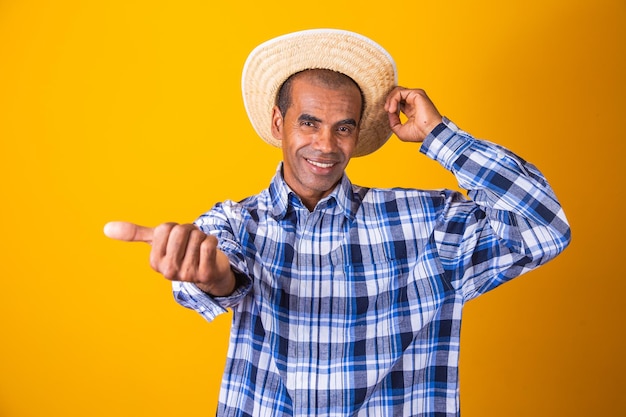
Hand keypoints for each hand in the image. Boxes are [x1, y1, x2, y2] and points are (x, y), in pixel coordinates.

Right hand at [103, 221, 235, 295]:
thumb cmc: (183, 252)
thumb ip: (135, 234)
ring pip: (196, 237)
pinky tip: (211, 250)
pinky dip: (213, 241)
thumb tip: (106, 228)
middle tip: (192, 242)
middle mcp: (168, 271)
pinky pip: (209, 245)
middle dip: (190, 231)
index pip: (165, 228)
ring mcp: (187, 275)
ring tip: (201, 248)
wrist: (210, 270)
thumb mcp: (158, 242)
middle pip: (180, 231)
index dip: (175, 228)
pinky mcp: (205, 274)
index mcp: (155, 262)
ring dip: (202, 237)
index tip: (179, 240)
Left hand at [384, 87, 442, 142]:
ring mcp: (415, 97)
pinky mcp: (416, 94)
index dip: (390, 106)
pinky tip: (392, 109)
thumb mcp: (400, 130)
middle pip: (397, 94)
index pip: (398, 101)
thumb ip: (393, 121)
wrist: (429, 133)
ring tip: (388, 109)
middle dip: (389, 101)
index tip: (388, 114)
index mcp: (411, 109)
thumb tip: (389, 112)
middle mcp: (414, 102)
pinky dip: (393, 99)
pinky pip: (400, 92)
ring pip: (397, 91)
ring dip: (390, 99)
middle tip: (386, 110)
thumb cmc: (419, 134)